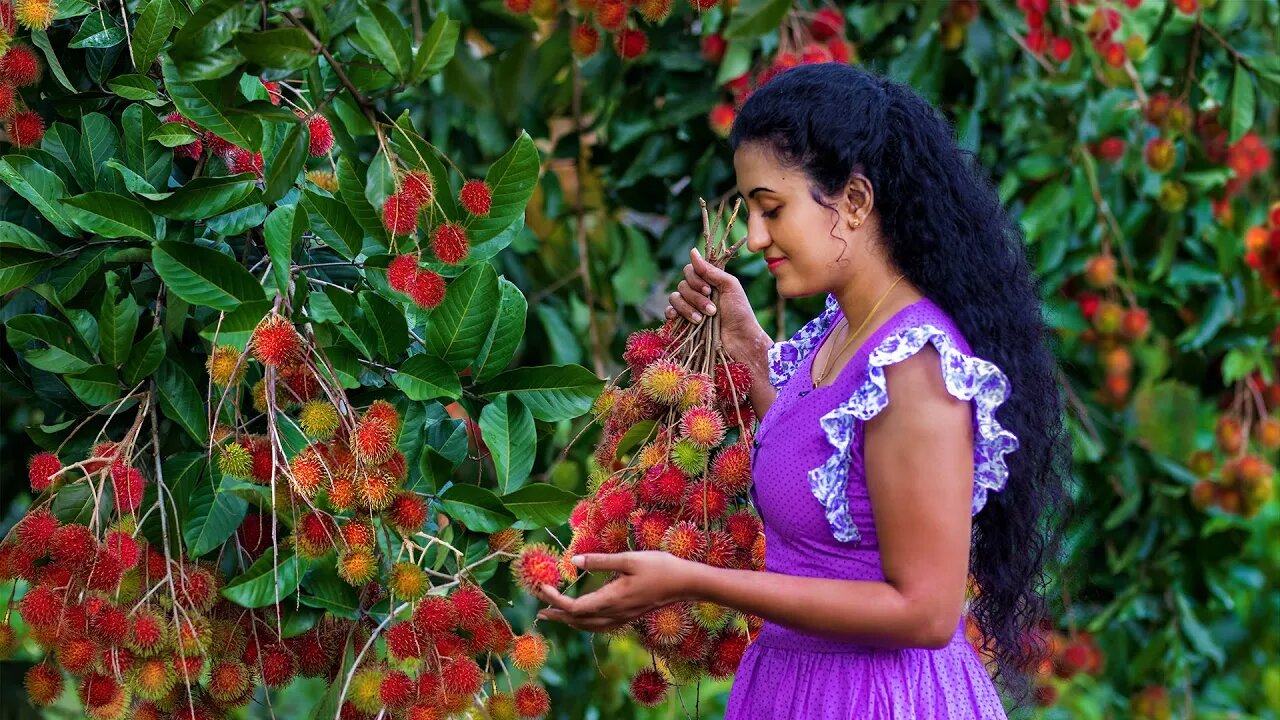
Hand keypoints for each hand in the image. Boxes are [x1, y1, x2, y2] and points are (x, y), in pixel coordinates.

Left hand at [533, 551, 699, 632]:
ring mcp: (623, 617)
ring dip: (569, 621)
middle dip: (557, 614)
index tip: (542, 588)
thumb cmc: (660, 567)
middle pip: (578, 620)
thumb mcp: (629, 559)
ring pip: (589, 626)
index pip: (575, 606)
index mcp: (612, 599)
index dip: (556, 600)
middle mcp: (615, 613)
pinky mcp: (629, 615)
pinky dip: (586, 624)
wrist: (686, 583)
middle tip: (539, 608)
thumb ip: (600, 561)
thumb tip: (574, 561)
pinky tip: (584, 618)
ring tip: (555, 615)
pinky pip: (601, 626)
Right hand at [666, 248, 766, 363]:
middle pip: (682, 285)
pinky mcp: (683, 322)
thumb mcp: (730, 286)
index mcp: (709, 282)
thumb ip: (711, 270)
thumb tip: (692, 251)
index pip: (690, 270)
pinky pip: (668, 311)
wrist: (739, 340)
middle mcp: (697, 292)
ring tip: (701, 320)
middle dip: (696, 298)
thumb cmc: (739, 313)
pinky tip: (677, 317)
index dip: (696, 279)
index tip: (708, 289)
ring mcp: (689, 307)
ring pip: (675, 298)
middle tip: (711, 309)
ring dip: (688, 308)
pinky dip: (671, 313)